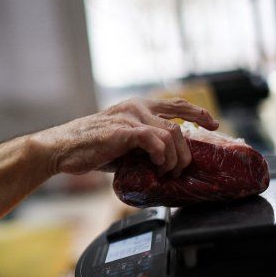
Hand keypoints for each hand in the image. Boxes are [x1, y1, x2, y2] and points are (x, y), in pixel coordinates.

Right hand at [32, 98, 218, 176]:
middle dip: (190, 145)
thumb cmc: (90, 147)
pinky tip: (157, 165)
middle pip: (178, 120)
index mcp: (137, 107)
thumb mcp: (122, 143)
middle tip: (188, 165)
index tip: (213, 123)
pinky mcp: (122, 131)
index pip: (175, 104)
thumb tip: (162, 161)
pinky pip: (153, 140)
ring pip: (170, 133)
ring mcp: (129, 117)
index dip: (197, 113)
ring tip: (168, 171)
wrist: (62, 148)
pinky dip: (161, 154)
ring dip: (175, 157)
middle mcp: (136, 107)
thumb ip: (142, 145)